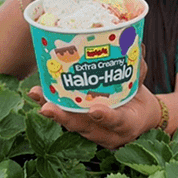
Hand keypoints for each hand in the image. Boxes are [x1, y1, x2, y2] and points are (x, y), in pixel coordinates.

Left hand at [27, 54, 157, 148]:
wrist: (138, 117)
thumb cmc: (139, 98)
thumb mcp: (142, 85)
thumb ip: (137, 68)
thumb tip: (135, 44)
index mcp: (129, 124)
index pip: (119, 122)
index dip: (107, 117)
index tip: (95, 110)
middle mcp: (108, 133)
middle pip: (83, 127)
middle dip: (64, 117)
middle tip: (48, 108)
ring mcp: (92, 132)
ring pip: (69, 123)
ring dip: (51, 110)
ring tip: (35, 94)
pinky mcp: (80, 126)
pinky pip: (64, 117)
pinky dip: (50, 105)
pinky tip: (35, 94)